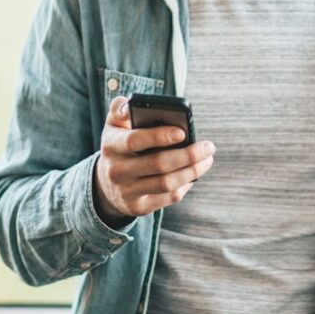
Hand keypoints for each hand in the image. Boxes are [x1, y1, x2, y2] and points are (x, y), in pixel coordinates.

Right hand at [93, 95, 215, 225]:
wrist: (106, 183)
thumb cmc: (119, 145)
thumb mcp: (114, 125)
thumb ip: (121, 108)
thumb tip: (131, 105)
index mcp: (111, 145)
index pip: (134, 140)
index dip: (159, 136)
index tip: (182, 132)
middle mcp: (116, 170)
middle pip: (158, 164)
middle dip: (188, 155)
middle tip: (209, 146)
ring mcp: (127, 191)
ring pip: (167, 183)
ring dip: (192, 171)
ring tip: (207, 159)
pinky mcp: (138, 207)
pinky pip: (168, 197)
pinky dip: (185, 185)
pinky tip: (193, 174)